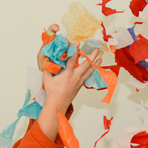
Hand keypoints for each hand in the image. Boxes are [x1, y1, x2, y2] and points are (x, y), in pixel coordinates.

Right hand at [34, 24, 100, 141]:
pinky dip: (92, 71)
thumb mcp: (47, 78)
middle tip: (97, 49)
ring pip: (90, 71)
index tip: (77, 42)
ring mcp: (79, 81)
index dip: (75, 50)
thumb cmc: (52, 92)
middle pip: (86, 64)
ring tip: (100, 57)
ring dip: (95, 64)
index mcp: (67, 74)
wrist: (58, 104)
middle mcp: (75, 77)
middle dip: (92, 56)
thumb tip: (48, 57)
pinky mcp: (80, 85)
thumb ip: (48, 67)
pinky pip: (88, 76)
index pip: (72, 59)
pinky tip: (95, 68)